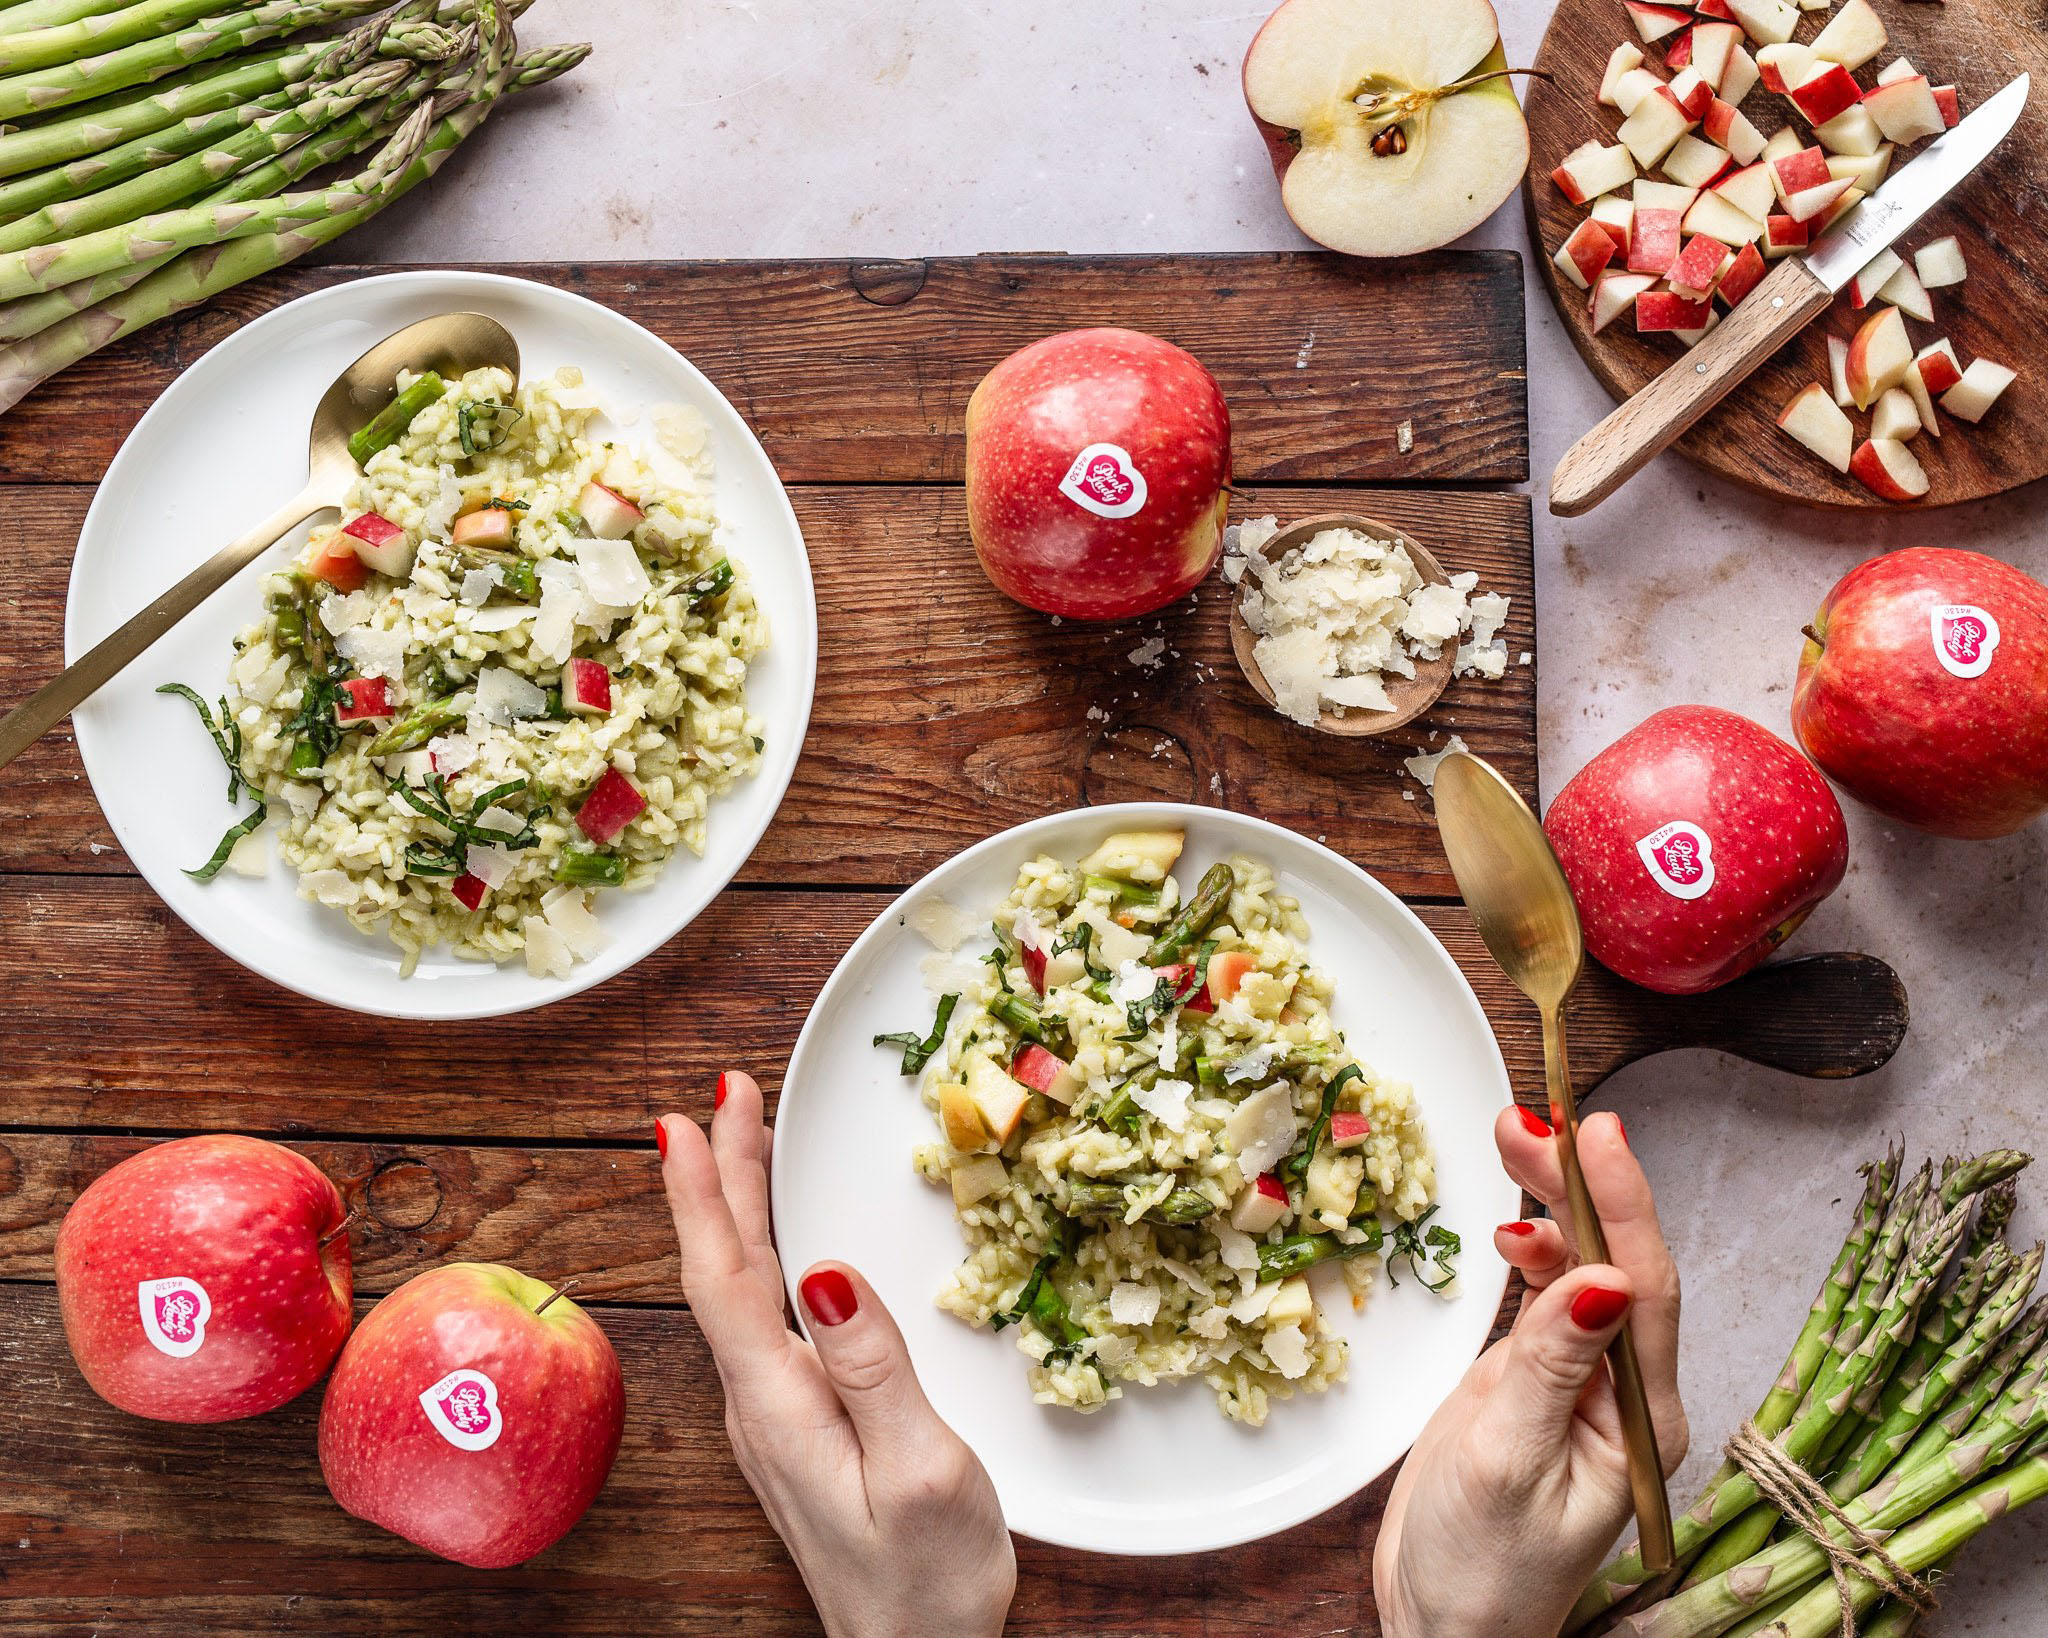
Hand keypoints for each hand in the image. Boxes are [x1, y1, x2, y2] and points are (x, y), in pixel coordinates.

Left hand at [657, 1072, 1014, 1637]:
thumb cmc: (926, 1583)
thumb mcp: (921, 1470)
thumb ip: (872, 1367)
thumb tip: (826, 1269)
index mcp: (779, 1405)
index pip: (723, 1277)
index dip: (702, 1192)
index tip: (687, 1119)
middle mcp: (760, 1405)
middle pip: (724, 1269)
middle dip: (718, 1175)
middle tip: (726, 1093)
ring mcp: (776, 1417)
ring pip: (742, 1288)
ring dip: (736, 1208)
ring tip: (739, 1139)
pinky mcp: (800, 1427)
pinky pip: (765, 1317)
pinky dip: (765, 1255)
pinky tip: (780, 1240)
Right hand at [1373, 1108, 1687, 1637]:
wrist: (1444, 1627)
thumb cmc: (1484, 1571)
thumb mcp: (1508, 1464)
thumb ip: (1551, 1369)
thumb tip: (1596, 1279)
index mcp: (1638, 1421)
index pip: (1643, 1288)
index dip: (1621, 1203)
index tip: (1597, 1133)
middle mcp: (1622, 1394)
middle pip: (1614, 1263)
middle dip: (1580, 1184)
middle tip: (1536, 1116)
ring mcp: (1579, 1384)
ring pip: (1578, 1269)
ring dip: (1550, 1203)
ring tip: (1515, 1137)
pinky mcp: (1536, 1382)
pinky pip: (1545, 1297)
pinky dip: (1528, 1249)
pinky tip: (1509, 1223)